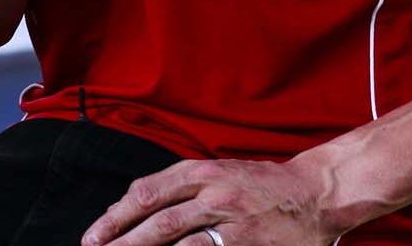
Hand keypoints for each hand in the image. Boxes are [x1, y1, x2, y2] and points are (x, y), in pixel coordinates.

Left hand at [80, 157, 340, 245]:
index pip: (147, 193)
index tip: (94, 235)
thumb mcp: (217, 172)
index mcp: (202, 172)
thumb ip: (178, 187)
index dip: (115, 216)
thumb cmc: (261, 184)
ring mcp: (234, 223)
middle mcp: (215, 194)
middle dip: (122, 241)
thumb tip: (131, 206)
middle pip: (157, 221)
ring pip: (179, 243)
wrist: (317, 192)